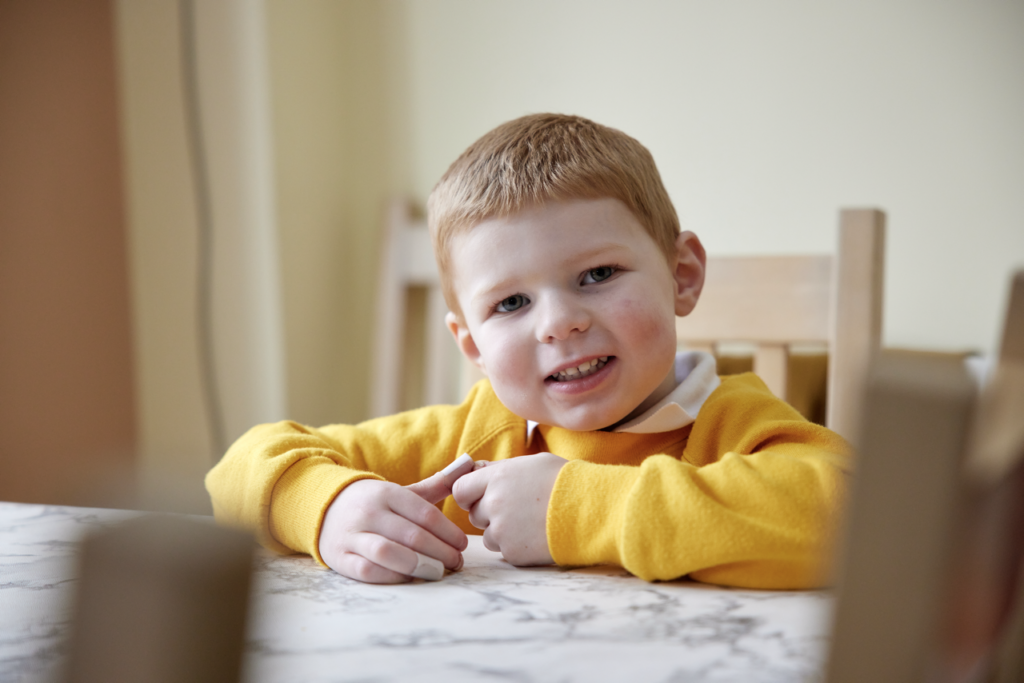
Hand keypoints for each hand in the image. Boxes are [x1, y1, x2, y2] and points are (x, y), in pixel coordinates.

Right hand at [318, 456, 474, 582]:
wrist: (323, 508)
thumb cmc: (373, 504)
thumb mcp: (400, 491)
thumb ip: (434, 484)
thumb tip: (468, 465)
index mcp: (387, 493)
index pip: (425, 514)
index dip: (448, 532)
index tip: (462, 545)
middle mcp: (369, 512)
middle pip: (412, 536)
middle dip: (440, 553)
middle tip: (456, 563)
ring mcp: (352, 535)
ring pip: (388, 553)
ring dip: (418, 566)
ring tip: (437, 572)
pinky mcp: (339, 556)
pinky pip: (367, 570)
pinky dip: (390, 576)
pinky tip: (409, 578)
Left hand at [452, 453, 568, 565]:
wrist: (592, 511)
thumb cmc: (565, 482)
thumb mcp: (531, 463)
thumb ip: (499, 469)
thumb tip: (474, 469)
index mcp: (497, 478)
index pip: (460, 489)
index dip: (469, 494)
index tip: (480, 496)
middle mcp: (494, 504)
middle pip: (474, 514)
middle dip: (488, 512)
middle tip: (517, 508)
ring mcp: (502, 530)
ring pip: (488, 534)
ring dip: (502, 531)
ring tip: (530, 522)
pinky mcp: (512, 552)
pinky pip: (504, 550)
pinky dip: (516, 545)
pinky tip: (536, 535)